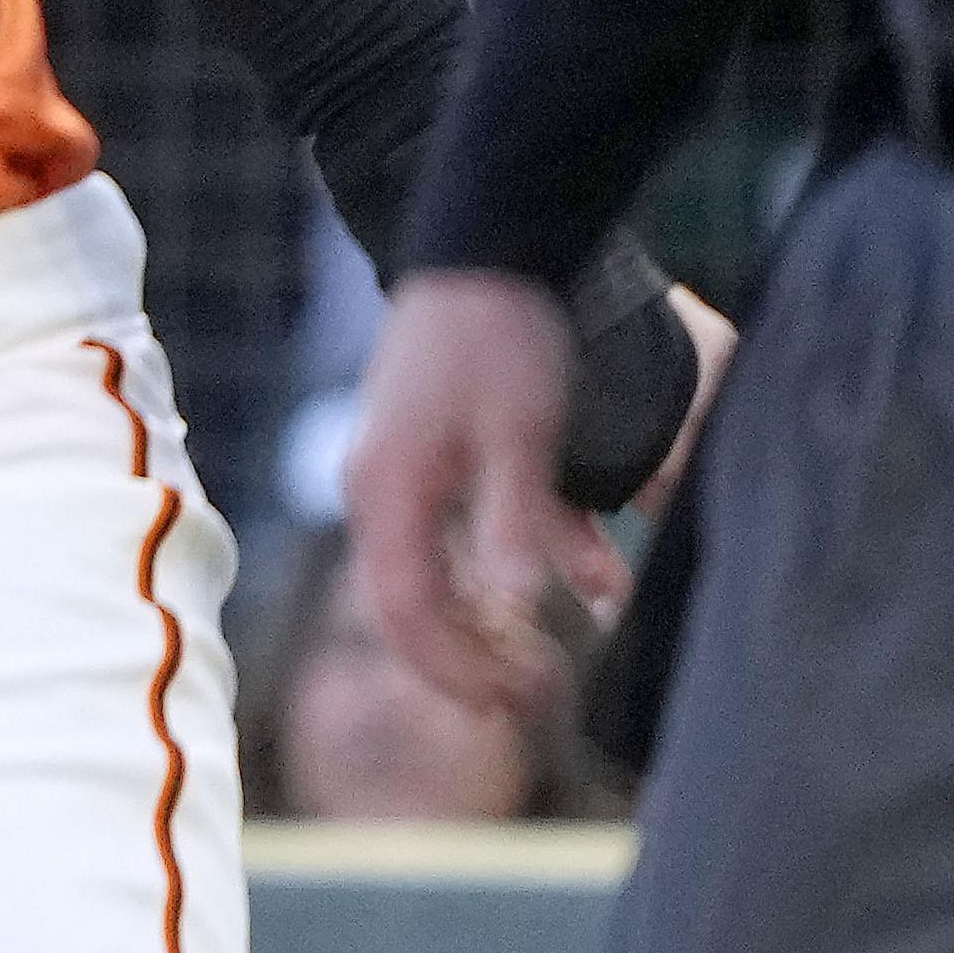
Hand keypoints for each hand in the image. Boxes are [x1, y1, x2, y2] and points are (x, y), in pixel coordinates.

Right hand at [344, 266, 599, 722]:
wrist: (487, 250)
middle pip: (409, 606)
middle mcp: (378, 493)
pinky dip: (497, 573)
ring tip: (544, 663)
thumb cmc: (502, 339)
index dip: (458, 669)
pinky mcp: (424, 458)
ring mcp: (395, 476)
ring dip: (485, 626)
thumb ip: (516, 520)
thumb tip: (519, 605)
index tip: (519, 702)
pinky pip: (449, 539)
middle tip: (538, 700)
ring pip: (429, 578)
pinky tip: (575, 582)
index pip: (406, 611)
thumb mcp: (520, 433)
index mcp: (390, 493)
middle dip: (468, 663)